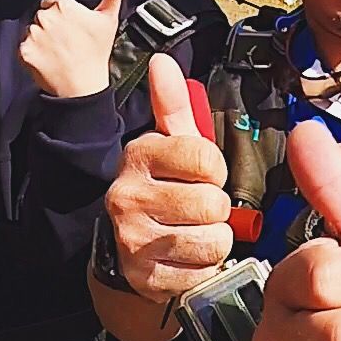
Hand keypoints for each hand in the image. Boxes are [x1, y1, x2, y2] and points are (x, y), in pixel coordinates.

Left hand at [20, 0, 128, 98]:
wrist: (83, 87)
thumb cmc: (96, 53)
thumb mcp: (109, 20)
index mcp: (64, 5)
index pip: (52, 2)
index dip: (61, 16)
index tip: (70, 29)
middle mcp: (46, 16)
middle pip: (41, 16)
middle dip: (50, 26)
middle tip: (66, 42)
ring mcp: (34, 34)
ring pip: (32, 30)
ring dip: (41, 39)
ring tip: (58, 52)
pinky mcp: (24, 50)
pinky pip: (24, 46)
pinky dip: (33, 53)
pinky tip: (48, 60)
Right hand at [104, 54, 233, 299]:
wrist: (124, 241)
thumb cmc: (159, 184)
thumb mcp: (168, 142)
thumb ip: (172, 103)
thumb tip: (162, 62)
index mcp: (137, 156)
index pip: (206, 159)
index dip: (214, 169)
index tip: (202, 174)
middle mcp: (127, 197)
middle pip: (211, 202)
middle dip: (216, 207)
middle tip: (199, 207)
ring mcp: (133, 240)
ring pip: (212, 240)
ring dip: (215, 239)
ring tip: (196, 230)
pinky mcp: (145, 277)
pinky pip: (202, 272)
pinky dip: (204, 267)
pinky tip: (187, 255)